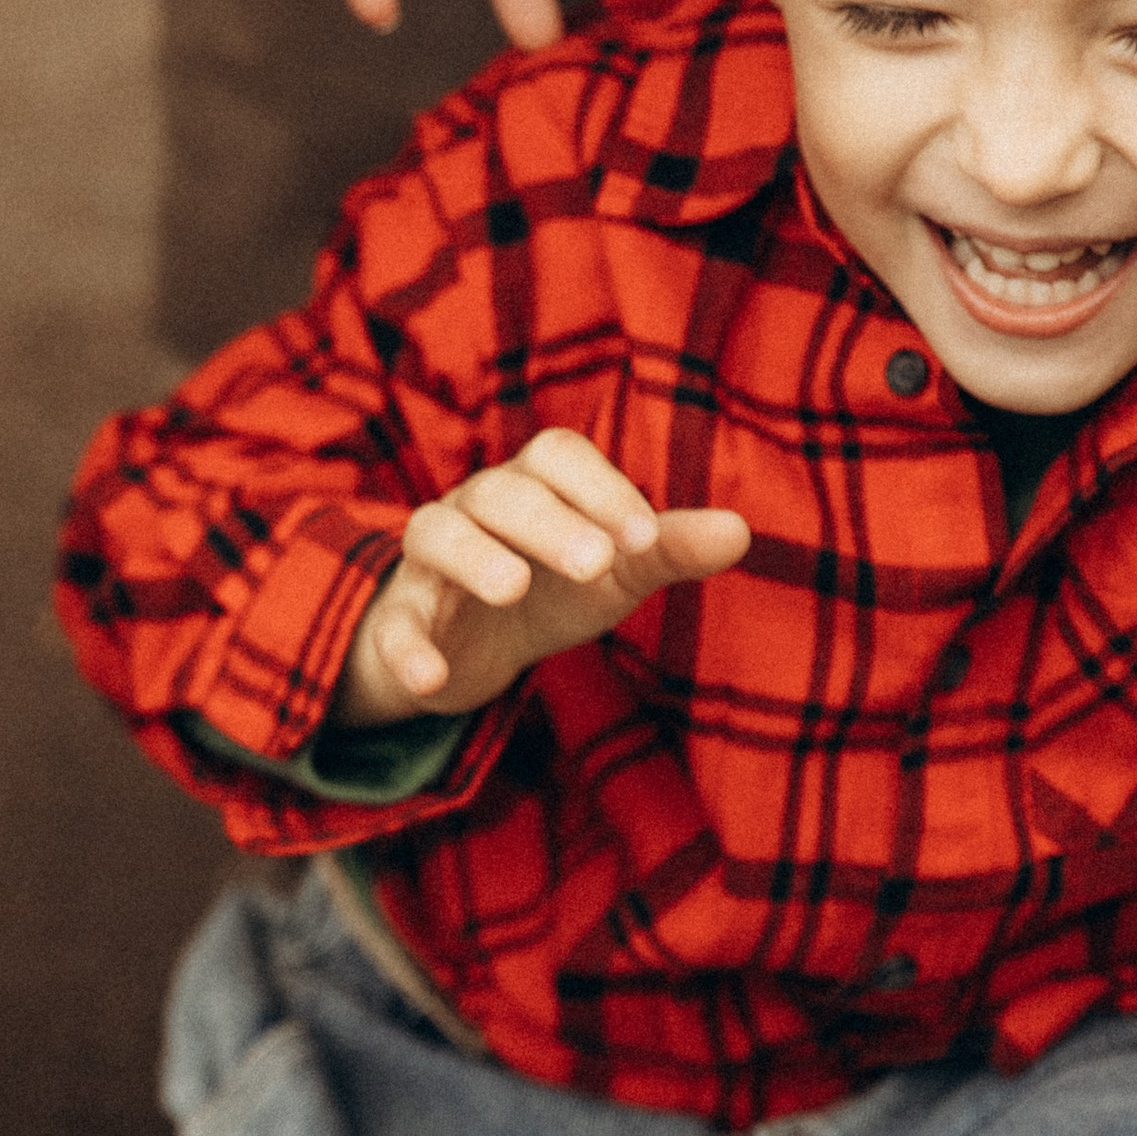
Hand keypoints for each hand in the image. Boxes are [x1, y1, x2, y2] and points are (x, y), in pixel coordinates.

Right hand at [336, 427, 749, 726]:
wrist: (469, 647)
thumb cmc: (552, 589)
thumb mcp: (614, 572)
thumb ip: (669, 549)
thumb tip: (741, 531)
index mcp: (533, 484)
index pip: (558, 457)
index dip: (601, 488)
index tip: (645, 537)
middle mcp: (475, 508)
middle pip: (502, 493)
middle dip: (549, 523)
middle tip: (596, 562)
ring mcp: (430, 563)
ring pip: (437, 534)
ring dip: (474, 556)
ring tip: (512, 588)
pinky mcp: (402, 619)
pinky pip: (395, 623)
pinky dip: (406, 647)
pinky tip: (430, 678)